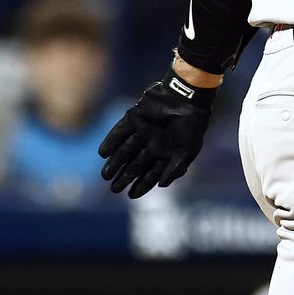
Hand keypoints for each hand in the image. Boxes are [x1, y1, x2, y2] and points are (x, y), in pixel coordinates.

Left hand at [98, 65, 216, 198]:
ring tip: (105, 176)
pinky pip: (119, 132)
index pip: (151, 173)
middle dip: (125, 177)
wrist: (185, 99)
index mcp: (165, 153)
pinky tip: (103, 154)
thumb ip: (175, 169)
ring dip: (115, 163)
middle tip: (114, 189)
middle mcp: (152, 143)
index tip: (131, 196)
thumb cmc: (190, 126)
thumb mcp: (187, 152)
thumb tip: (161, 185)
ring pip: (124, 150)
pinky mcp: (133, 118)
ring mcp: (141, 131)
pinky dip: (111, 142)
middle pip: (135, 164)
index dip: (142, 185)